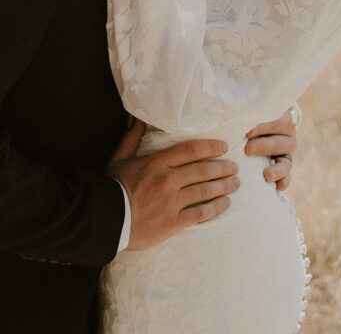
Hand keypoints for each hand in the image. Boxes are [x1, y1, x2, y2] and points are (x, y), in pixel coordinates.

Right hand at [108, 120, 238, 250]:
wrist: (105, 219)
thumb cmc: (113, 186)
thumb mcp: (120, 158)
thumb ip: (132, 138)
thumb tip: (138, 118)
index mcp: (157, 162)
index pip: (190, 150)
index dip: (210, 147)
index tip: (223, 147)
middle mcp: (167, 180)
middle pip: (202, 170)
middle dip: (222, 167)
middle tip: (235, 166)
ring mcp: (171, 202)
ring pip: (205, 191)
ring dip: (223, 186)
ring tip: (235, 183)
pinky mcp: (172, 223)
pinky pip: (200, 214)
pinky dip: (215, 208)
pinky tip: (225, 203)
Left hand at [244, 106, 297, 190]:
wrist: (252, 118)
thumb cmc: (248, 110)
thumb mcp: (250, 107)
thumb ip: (247, 111)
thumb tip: (235, 115)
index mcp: (283, 115)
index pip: (277, 120)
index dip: (263, 127)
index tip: (247, 132)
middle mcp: (288, 134)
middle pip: (283, 142)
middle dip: (264, 146)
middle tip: (247, 150)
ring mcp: (286, 151)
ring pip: (287, 161)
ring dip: (277, 169)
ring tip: (266, 175)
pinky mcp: (282, 165)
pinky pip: (288, 175)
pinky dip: (284, 181)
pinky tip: (278, 187)